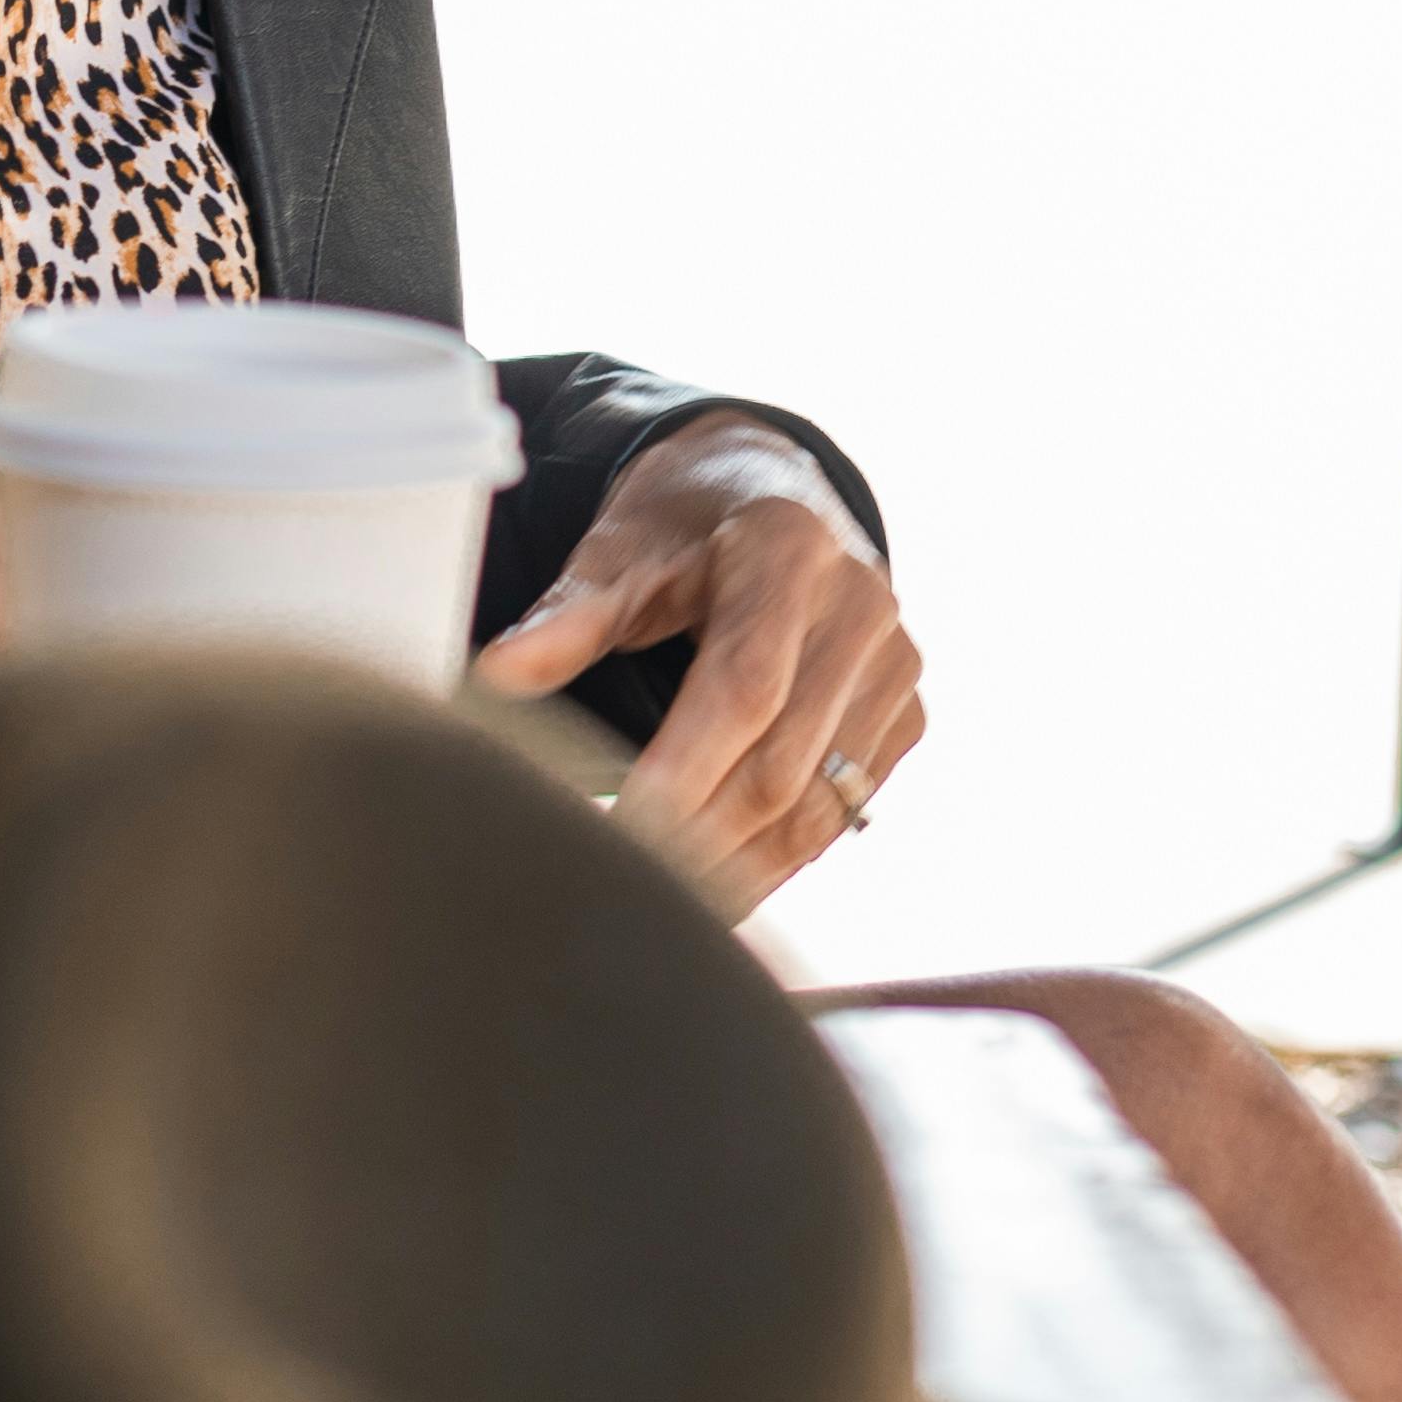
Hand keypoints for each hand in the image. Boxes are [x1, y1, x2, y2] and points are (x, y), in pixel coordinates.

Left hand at [473, 414, 921, 921]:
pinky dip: (784, 858)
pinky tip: (726, 886)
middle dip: (704, 838)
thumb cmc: (684, 526)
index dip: (684, 772)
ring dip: (745, 868)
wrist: (771, 491)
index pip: (743, 688)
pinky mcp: (904, 711)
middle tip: (631, 886)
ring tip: (673, 910)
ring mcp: (893, 664)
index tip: (623, 831)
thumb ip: (568, 618)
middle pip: (784, 760)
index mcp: (787, 552)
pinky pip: (846, 807)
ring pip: (822, 803)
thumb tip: (497, 673)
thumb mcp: (621, 552)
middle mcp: (860, 607)